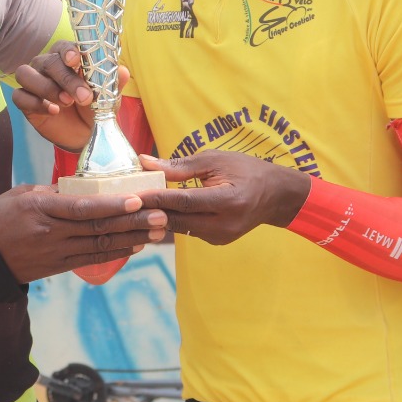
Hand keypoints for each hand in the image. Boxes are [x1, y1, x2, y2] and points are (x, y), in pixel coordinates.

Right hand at [0, 185, 166, 281]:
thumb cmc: (1, 215)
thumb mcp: (24, 194)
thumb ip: (55, 191)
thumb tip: (87, 188)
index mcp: (41, 209)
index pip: (82, 208)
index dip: (112, 205)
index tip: (137, 199)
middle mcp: (51, 233)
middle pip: (98, 228)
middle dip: (132, 222)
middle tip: (160, 216)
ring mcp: (56, 252)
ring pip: (100, 245)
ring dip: (131, 238)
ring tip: (156, 232)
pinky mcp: (59, 266)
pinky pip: (92, 258)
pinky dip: (116, 252)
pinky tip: (135, 245)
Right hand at [12, 40, 128, 150]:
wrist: (85, 134)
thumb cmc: (95, 107)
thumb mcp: (107, 96)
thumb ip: (113, 82)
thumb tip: (123, 71)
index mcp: (66, 58)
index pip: (62, 46)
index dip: (67, 50)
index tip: (75, 60)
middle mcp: (46, 66)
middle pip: (48, 62)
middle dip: (66, 79)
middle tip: (83, 97)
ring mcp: (33, 82)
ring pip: (26, 74)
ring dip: (47, 87)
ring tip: (66, 103)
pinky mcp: (25, 101)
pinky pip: (19, 96)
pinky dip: (35, 102)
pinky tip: (53, 111)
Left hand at [138, 151, 310, 244]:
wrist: (276, 196)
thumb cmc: (246, 170)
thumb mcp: (216, 160)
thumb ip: (180, 165)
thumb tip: (145, 162)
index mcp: (229, 200)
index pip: (185, 201)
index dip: (158, 198)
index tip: (134, 193)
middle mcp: (225, 224)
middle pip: (178, 220)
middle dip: (151, 211)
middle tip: (125, 202)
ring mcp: (221, 237)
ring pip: (180, 228)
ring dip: (159, 218)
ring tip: (135, 207)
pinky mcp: (217, 242)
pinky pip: (189, 231)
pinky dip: (174, 221)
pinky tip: (157, 212)